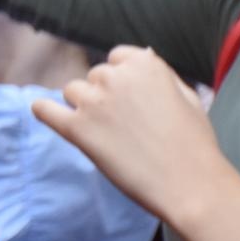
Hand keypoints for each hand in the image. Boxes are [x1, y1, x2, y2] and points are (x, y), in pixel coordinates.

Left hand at [33, 45, 230, 223]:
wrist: (189, 184)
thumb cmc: (195, 143)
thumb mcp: (188, 97)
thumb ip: (162, 75)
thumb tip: (144, 56)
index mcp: (145, 64)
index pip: (117, 58)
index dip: (124, 79)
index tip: (131, 99)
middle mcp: (116, 77)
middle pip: (95, 76)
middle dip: (106, 95)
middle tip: (124, 123)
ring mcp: (93, 102)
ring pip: (72, 92)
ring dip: (84, 106)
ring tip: (105, 132)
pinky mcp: (76, 129)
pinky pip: (44, 109)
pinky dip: (45, 111)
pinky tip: (50, 115)